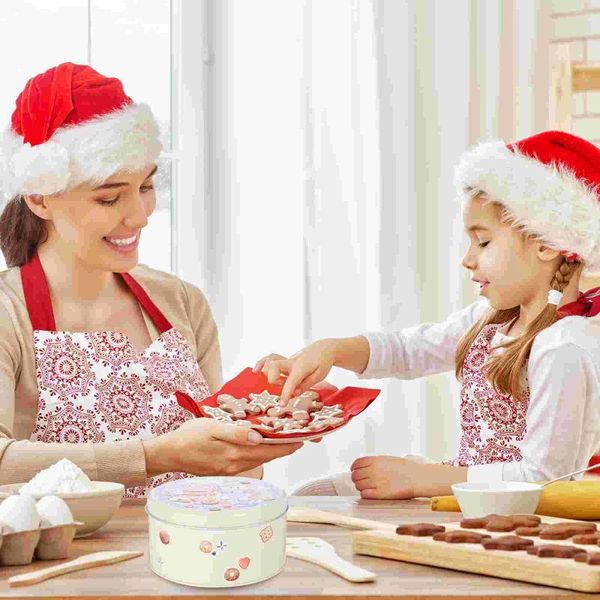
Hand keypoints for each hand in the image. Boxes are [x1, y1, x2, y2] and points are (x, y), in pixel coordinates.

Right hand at [143, 418, 302, 477]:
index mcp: (234, 454)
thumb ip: (235, 433)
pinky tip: (261, 444)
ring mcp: (230, 469)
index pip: (269, 450)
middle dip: (284, 448)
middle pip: (267, 456)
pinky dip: (260, 453)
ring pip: (259, 459)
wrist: (168, 453)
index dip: (287, 445)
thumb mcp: (212, 428)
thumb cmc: (188, 437)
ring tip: (285, 440)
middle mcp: (235, 465)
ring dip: (273, 451)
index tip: (302, 439)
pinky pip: (248, 461)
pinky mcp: (224, 469)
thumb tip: (259, 437)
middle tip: (300, 439)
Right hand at [253, 339, 338, 402]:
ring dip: (269, 373)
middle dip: (274, 379)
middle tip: (284, 386)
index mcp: (302, 366)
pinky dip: (261, 363)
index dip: (285, 393)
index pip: (291, 380)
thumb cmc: (323, 363)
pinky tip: (255, 370)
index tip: (282, 404)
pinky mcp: (284, 360)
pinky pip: (269, 359)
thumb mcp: (320, 375)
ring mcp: (286, 360)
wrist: (324, 348)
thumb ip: (305, 385)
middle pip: (274, 366)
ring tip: (279, 381)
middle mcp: (291, 362)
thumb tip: (294, 394)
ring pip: (270, 361)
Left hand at [350, 456, 467, 498]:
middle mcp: (373, 470)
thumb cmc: (405, 468)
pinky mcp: (379, 494)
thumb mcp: (387, 459)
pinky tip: (371, 493)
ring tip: (369, 487)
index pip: (356, 464)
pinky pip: (364, 494)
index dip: (354, 468)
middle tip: (362, 481)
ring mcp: (375, 482)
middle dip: (357, 478)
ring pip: (358, 485)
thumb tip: (363, 466)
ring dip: (361, 487)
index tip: (356, 471)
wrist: (417, 477)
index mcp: (375, 460)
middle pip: (355, 476)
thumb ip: (374, 462)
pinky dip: (365, 494)